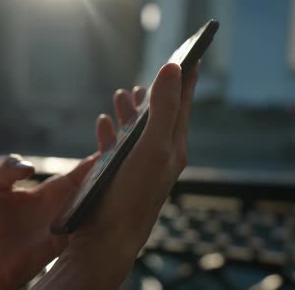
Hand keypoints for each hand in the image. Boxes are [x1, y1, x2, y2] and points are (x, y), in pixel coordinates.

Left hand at [0, 85, 147, 288]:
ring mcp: (76, 220)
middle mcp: (74, 201)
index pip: (92, 164)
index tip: (129, 130)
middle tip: (144, 142)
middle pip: (107, 179)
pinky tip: (126, 203)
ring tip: (145, 168)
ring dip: (124, 185)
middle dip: (125, 161)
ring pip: (107, 201)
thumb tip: (31, 166)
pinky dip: (111, 215)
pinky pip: (95, 226)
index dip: (110, 147)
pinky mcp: (72, 240)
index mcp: (60, 186)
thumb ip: (7, 170)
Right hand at [35, 62, 199, 288]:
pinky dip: (112, 131)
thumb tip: (173, 69)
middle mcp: (159, 156)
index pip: (183, 105)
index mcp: (173, 147)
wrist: (108, 239)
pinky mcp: (118, 177)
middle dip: (156, 92)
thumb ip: (164, 108)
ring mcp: (138, 167)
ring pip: (138, 131)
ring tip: (124, 93)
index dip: (187, 79)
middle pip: (160, 115)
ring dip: (132, 111)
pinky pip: (117, 147)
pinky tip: (102, 123)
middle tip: (154, 73)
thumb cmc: (132, 194)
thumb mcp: (152, 146)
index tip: (192, 55)